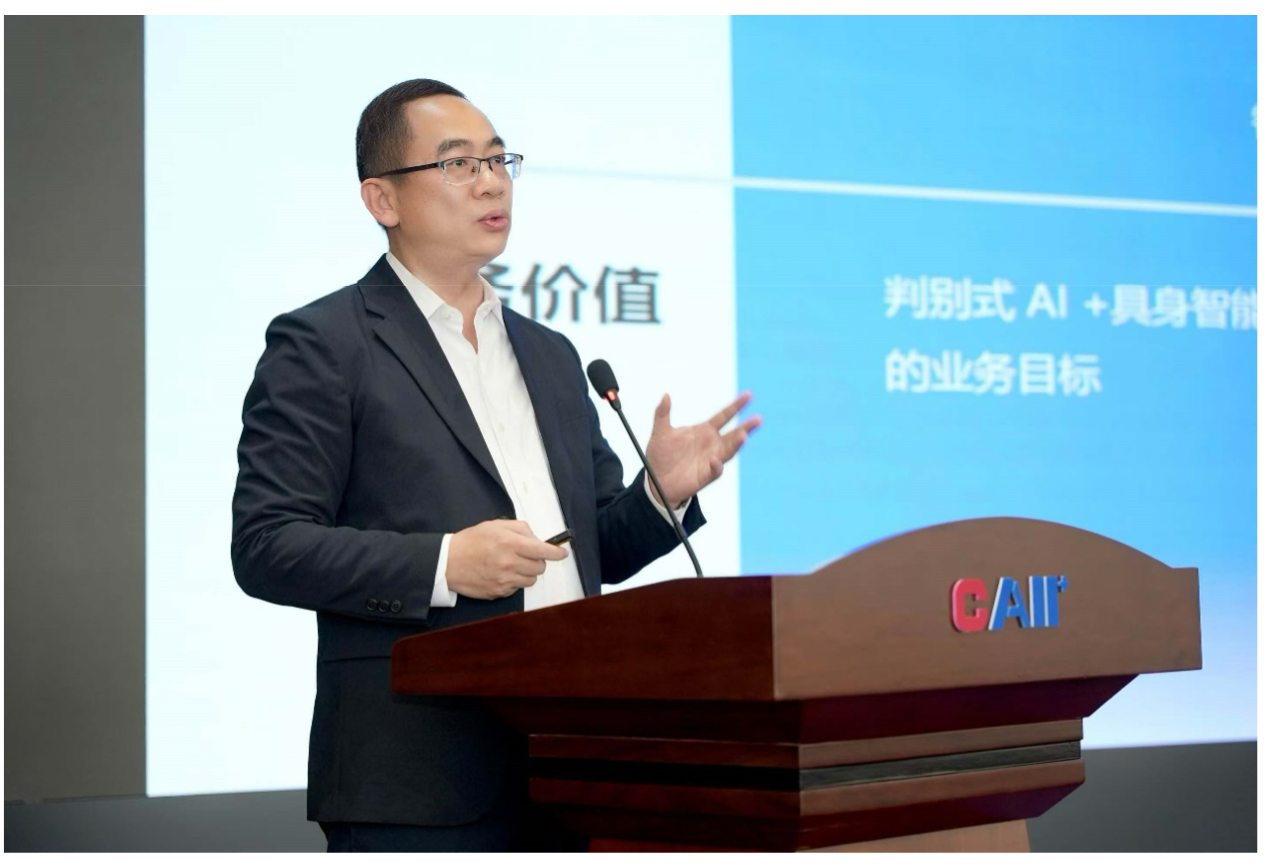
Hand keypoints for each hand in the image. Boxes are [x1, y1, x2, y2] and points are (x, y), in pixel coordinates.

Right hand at [445, 520, 568, 599]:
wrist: (448, 562)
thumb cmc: (471, 541)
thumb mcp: (495, 525)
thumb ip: (520, 529)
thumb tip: (537, 539)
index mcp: (510, 544)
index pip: (543, 551)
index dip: (556, 553)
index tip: (562, 554)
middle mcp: (509, 563)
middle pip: (540, 568)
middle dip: (538, 561)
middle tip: (526, 556)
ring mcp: (504, 580)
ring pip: (531, 580)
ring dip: (527, 572)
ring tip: (512, 565)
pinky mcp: (499, 592)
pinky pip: (517, 588)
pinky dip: (514, 581)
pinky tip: (501, 573)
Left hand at [644, 391, 761, 504]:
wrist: (656, 480)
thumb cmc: (660, 456)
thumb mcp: (660, 432)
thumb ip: (662, 413)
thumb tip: (666, 395)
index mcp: (704, 431)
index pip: (724, 416)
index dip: (736, 406)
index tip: (749, 395)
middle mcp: (712, 444)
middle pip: (733, 434)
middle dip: (746, 427)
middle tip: (758, 419)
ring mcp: (711, 460)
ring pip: (728, 451)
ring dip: (736, 444)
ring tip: (743, 435)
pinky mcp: (705, 475)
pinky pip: (715, 470)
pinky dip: (717, 465)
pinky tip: (715, 460)